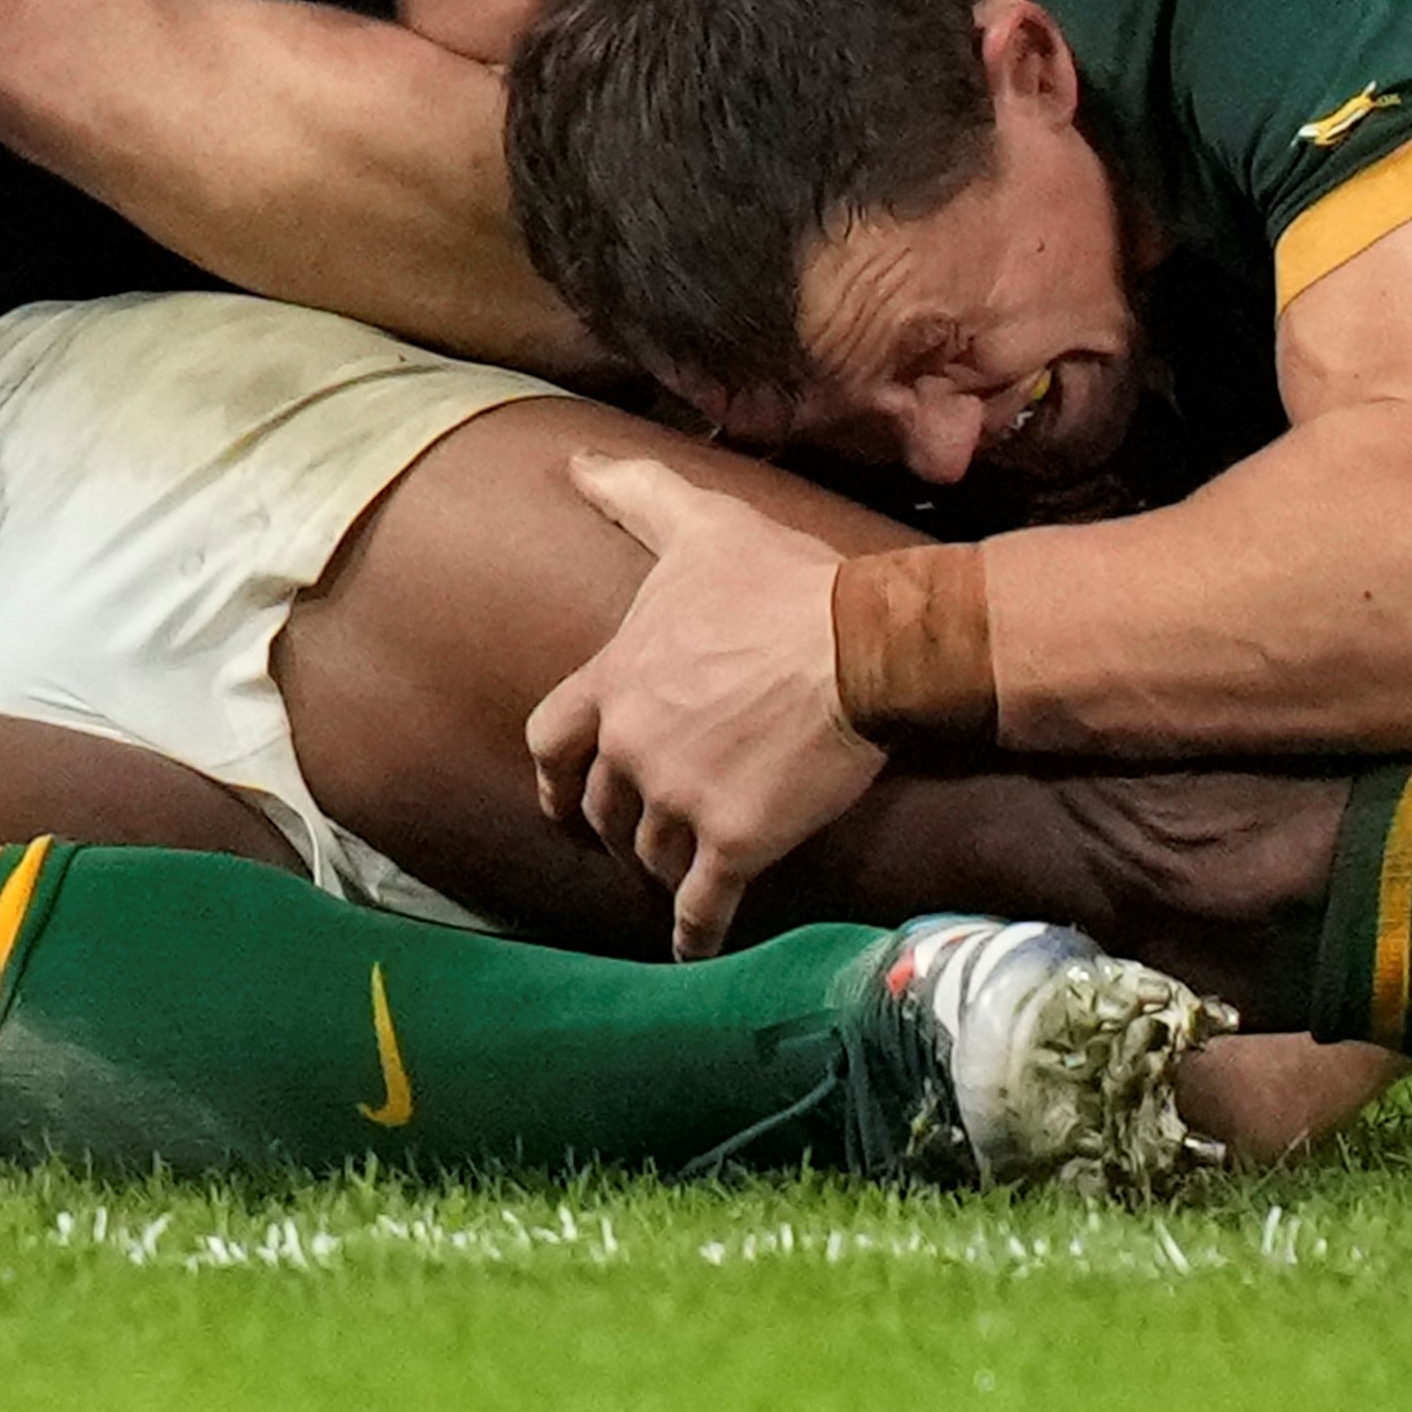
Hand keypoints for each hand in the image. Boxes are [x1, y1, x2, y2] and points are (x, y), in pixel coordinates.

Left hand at [526, 455, 888, 958]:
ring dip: (662, 868)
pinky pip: (700, 907)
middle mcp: (632, 747)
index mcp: (615, 679)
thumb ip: (634, 494)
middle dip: (616, 822)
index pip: (551, 738)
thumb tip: (575, 461)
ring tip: (683, 875)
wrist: (861, 645)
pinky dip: (692, 935)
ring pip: (651, 855)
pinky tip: (693, 950)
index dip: (552, 773)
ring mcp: (679, 800)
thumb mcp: (698, 524)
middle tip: (636, 836)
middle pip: (602, 806)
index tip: (556, 797)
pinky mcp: (735, 844)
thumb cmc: (782, 581)